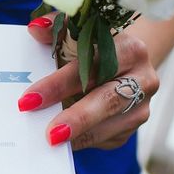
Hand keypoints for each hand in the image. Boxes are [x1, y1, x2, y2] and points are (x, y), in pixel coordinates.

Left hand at [20, 14, 159, 149]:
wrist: (123, 61)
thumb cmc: (93, 46)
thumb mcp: (77, 33)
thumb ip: (57, 29)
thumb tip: (35, 30)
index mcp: (131, 49)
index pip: (91, 67)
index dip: (59, 84)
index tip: (30, 99)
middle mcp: (143, 79)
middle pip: (107, 101)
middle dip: (76, 118)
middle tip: (49, 133)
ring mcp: (142, 106)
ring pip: (110, 126)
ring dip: (79, 135)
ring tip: (50, 142)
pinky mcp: (132, 126)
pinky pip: (106, 139)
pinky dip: (82, 141)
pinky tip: (62, 144)